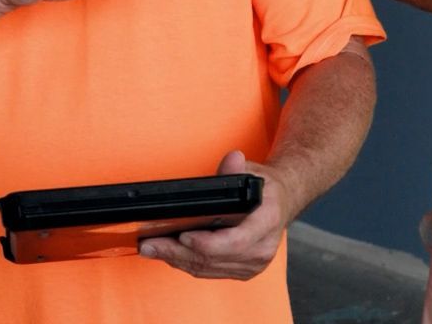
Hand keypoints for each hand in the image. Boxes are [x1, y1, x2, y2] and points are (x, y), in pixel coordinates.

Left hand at [138, 150, 292, 279]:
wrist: (281, 203)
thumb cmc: (265, 188)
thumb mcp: (253, 172)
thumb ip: (237, 169)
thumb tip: (232, 159)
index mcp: (267, 222)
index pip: (234, 241)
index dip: (206, 242)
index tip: (181, 235)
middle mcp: (262, 248)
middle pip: (214, 258)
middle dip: (178, 252)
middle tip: (149, 245)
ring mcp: (253, 264)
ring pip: (208, 268)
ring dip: (177, 260)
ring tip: (151, 250)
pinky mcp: (242, 271)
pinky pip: (210, 272)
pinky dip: (187, 264)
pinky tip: (168, 254)